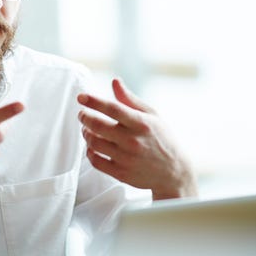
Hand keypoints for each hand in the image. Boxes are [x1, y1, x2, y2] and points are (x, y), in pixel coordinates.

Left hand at [77, 79, 196, 199]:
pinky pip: (96, 161)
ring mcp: (126, 159)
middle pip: (98, 125)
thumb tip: (114, 81)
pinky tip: (92, 146)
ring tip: (87, 129)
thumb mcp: (152, 115)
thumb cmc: (162, 139)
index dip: (93, 101)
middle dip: (85, 117)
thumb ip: (130, 99)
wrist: (174, 172)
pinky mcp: (121, 173)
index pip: (112, 109)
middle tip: (82, 114)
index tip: (81, 97)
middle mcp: (133, 141)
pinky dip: (89, 152)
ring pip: (94, 143)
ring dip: (86, 133)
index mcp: (141, 123)